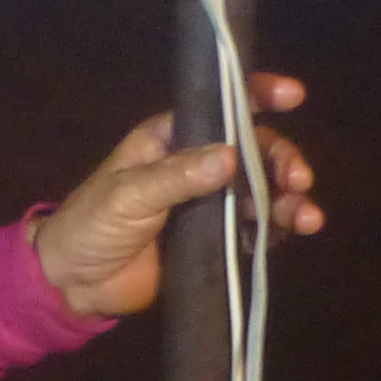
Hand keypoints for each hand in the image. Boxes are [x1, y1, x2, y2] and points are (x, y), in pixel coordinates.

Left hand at [30, 75, 321, 322]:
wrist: (74, 284)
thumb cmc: (91, 225)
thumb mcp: (129, 195)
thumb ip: (178, 176)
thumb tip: (230, 157)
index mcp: (172, 139)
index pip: (219, 108)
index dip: (257, 96)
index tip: (293, 96)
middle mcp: (196, 165)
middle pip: (252, 152)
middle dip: (280, 161)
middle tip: (297, 181)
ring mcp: (208, 204)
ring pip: (260, 191)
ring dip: (287, 199)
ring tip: (306, 217)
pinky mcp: (214, 242)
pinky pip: (255, 230)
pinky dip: (279, 229)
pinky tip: (294, 233)